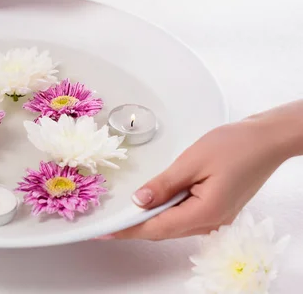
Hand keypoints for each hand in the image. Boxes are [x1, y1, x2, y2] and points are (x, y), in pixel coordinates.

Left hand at [108, 109, 298, 240]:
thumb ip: (164, 185)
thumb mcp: (191, 162)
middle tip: (109, 224)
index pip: (157, 227)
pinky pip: (185, 217)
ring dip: (150, 219)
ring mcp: (217, 218)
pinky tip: (153, 203)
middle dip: (135, 227)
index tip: (106, 232)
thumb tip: (139, 202)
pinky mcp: (218, 210)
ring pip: (174, 225)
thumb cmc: (234, 145)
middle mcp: (212, 222)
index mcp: (205, 213)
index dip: (129, 230)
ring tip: (125, 214)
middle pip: (165, 230)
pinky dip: (166, 212)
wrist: (266, 140)